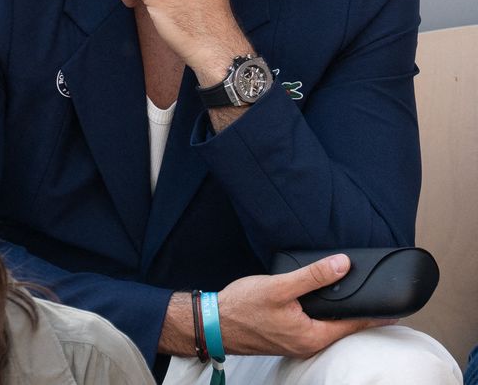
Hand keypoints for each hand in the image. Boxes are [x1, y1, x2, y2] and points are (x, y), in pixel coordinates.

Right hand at [218, 253, 393, 356]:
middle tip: (373, 299)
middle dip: (357, 314)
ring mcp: (296, 343)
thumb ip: (313, 276)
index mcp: (312, 336)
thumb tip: (342, 264)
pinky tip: (318, 303)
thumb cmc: (242, 307)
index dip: (374, 315)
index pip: (353, 325)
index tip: (395, 310)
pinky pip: (312, 328)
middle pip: (342, 329)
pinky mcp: (285, 338)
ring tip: (349, 298)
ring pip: (326, 328)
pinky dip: (321, 316)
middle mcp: (307, 344)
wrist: (213, 323)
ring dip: (338, 315)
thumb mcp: (279, 287)